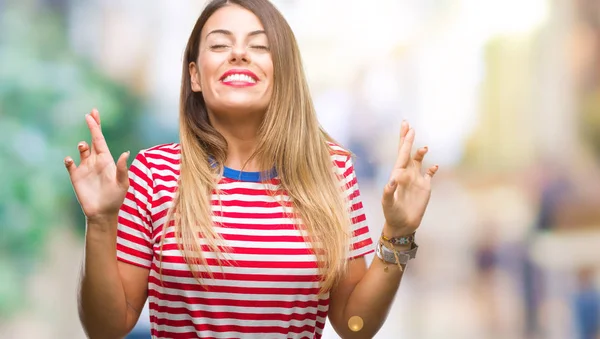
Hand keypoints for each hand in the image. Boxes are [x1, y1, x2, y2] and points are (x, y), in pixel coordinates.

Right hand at [64, 109, 129, 221]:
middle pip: (92, 140)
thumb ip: (122, 169)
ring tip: (83, 147)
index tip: (93, 114)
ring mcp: (85, 167)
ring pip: (81, 150)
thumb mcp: (122, 183)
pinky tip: (70, 159)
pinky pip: (70, 164)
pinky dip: (69, 160)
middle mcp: (95, 160)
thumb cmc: (116, 198)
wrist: (103, 212)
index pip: (101, 140)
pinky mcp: (76, 176)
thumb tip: (125, 153)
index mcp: (107, 160)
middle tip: (89, 114)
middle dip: (92, 127)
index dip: (97, 127)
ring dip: (82, 146)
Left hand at [381, 121, 437, 236]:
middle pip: (407, 152)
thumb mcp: (388, 203)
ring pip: (418, 161)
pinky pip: (429, 174)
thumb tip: (392, 179)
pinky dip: (433, 169)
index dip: (405, 141)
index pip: (402, 154)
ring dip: (420, 153)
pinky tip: (434, 166)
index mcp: (397, 174)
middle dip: (407, 138)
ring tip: (424, 148)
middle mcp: (406, 174)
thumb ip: (389, 192)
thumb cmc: (392, 214)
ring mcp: (416, 179)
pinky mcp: (425, 187)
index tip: (409, 129)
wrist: (402, 225)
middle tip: (408, 124)